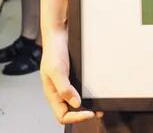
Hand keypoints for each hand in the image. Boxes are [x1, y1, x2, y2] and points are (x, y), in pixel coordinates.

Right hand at [39, 0, 101, 124]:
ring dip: (88, 106)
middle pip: (70, 112)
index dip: (76, 118)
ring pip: (76, 103)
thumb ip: (64, 88)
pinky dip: (89, 95)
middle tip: (99, 111)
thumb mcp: (56, 70)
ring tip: (100, 105)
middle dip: (84, 114)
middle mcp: (59, 91)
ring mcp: (67, 85)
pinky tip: (97, 93)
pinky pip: (81, 91)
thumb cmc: (54, 51)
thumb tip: (76, 104)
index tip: (89, 113)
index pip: (62, 115)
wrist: (59, 33)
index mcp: (52, 93)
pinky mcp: (74, 77)